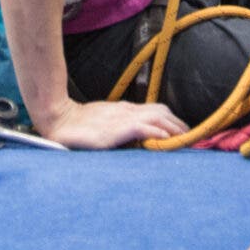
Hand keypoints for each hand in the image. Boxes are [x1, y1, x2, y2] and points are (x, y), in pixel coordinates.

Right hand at [38, 97, 187, 148]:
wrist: (59, 118)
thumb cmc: (80, 124)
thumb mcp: (105, 124)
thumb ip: (121, 128)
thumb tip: (140, 136)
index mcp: (126, 110)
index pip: (157, 110)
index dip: (173, 120)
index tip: (184, 133)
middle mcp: (127, 111)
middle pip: (162, 111)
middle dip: (179, 124)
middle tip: (191, 138)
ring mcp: (121, 118)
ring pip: (157, 117)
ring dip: (173, 128)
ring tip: (184, 139)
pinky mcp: (115, 129)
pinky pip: (142, 127)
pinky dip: (156, 132)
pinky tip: (165, 140)